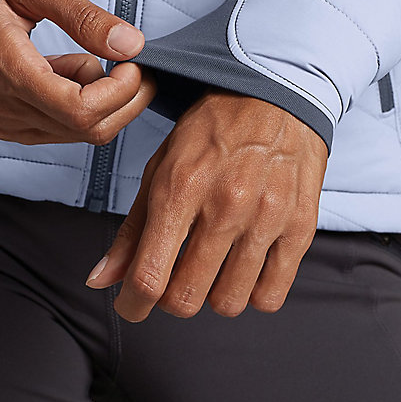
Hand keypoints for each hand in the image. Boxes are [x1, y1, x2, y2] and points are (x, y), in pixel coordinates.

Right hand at [0, 0, 156, 144]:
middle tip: (131, 60)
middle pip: (88, 128)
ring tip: (84, 55)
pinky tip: (68, 70)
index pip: (80, 110)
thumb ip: (83, 16)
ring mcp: (8, 119)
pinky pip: (65, 128)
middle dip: (125, 97)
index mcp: (8, 68)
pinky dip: (84, 103)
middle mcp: (5, 105)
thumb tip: (130, 45)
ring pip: (82, 132)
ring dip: (103, 98)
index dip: (121, 92)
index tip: (135, 61)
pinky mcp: (13, 123)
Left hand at [84, 86, 327, 320]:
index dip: (132, 305)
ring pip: (228, 303)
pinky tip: (244, 267)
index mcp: (181, 188)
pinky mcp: (299, 226)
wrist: (275, 96)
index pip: (149, 275)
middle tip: (174, 278)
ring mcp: (266, 218)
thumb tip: (101, 280)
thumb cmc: (212, 130)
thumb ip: (132, 228)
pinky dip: (251, 293)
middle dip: (170, 300)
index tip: (132, 305)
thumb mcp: (161, 165)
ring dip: (211, 295)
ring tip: (213, 266)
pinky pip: (270, 295)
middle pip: (186, 299)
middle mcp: (225, 207)